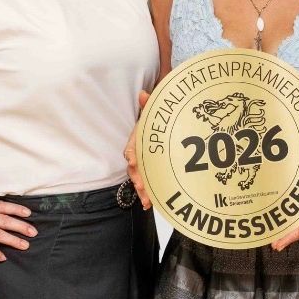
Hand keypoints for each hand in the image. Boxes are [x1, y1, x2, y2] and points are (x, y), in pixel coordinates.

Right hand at [124, 90, 151, 209]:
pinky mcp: (153, 171)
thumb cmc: (159, 118)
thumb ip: (150, 104)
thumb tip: (143, 94)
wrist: (166, 123)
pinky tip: (150, 204)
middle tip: (142, 185)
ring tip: (147, 201)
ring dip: (142, 189)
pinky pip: (148, 183)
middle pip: (135, 167)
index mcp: (139, 138)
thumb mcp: (156, 110)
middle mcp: (140, 152)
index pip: (132, 146)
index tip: (134, 160)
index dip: (133, 153)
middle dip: (137, 177)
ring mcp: (145, 162)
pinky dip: (149, 194)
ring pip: (140, 178)